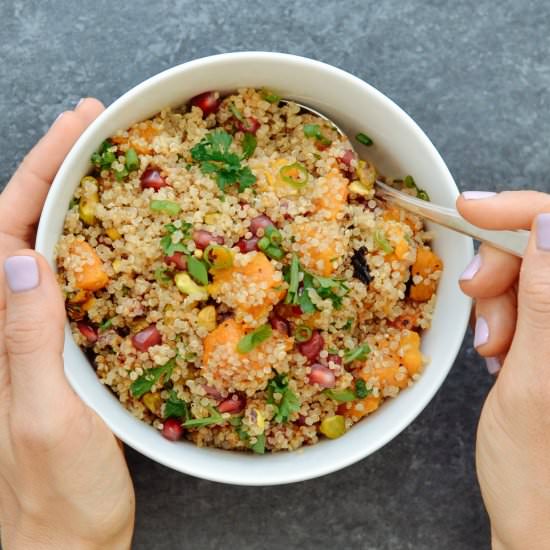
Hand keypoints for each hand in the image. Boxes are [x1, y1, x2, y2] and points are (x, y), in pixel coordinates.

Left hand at [0, 100, 134, 548]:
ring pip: (56, 250)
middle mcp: (15, 325)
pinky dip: (101, 248)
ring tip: (111, 163)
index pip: (8, 233)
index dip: (39, 175)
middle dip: (57, 170)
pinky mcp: (74, 351)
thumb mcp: (48, 418)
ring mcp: (46, 336)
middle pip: (27, 228)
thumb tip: (23, 259)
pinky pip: (83, 285)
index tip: (77, 129)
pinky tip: (126, 235)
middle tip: (96, 125)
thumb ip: (29, 341)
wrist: (68, 538)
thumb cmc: (56, 493)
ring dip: (79, 201)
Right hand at [457, 190, 549, 548]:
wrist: (541, 523)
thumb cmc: (539, 475)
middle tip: (475, 299)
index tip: (469, 209)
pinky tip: (498, 349)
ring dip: (500, 299)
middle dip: (503, 265)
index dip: (521, 211)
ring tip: (490, 345)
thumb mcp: (536, 383)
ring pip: (535, 275)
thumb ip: (549, 300)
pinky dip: (504, 317)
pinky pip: (529, 303)